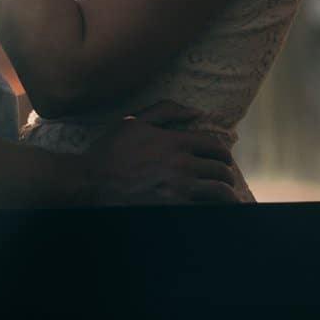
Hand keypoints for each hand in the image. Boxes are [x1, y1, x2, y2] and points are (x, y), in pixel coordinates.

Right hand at [82, 100, 238, 204]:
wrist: (92, 181)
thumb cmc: (112, 150)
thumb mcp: (134, 121)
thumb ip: (166, 111)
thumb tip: (196, 112)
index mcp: (175, 142)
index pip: (214, 146)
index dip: (223, 153)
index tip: (222, 159)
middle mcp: (182, 165)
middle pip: (221, 170)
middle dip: (226, 174)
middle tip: (224, 177)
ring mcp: (179, 189)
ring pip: (219, 192)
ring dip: (227, 193)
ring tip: (226, 195)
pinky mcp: (174, 207)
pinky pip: (205, 208)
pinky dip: (212, 207)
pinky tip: (210, 206)